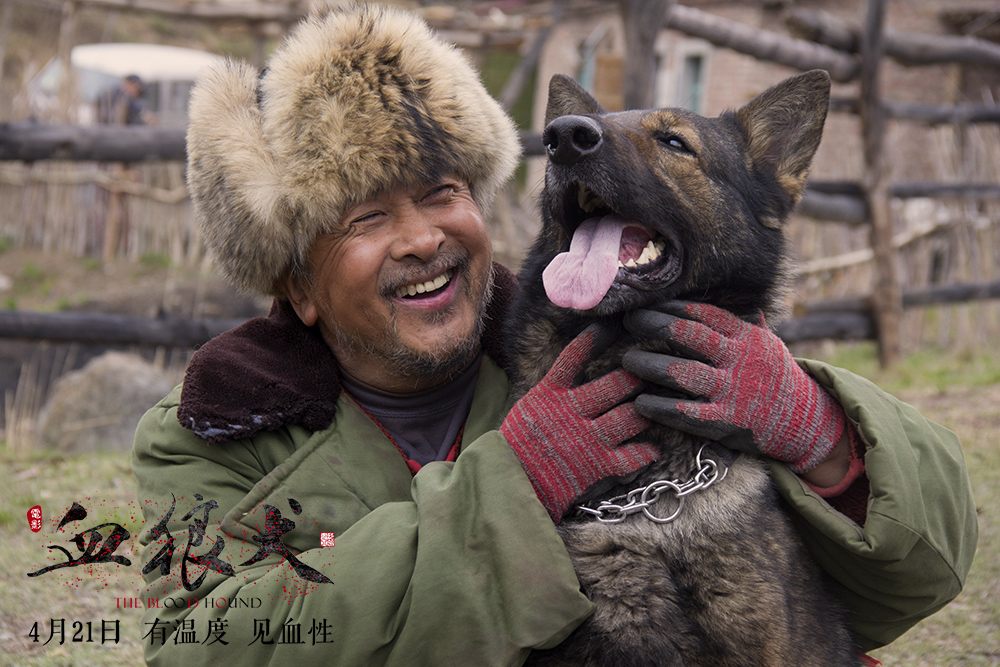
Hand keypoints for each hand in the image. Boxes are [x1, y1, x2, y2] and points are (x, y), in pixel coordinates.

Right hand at [501, 324, 658, 521]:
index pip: (575, 356)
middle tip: (648, 371)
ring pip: (628, 417)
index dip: (596, 338)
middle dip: (635, 377)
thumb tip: (574, 367)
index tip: (615, 325)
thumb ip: (552, 389)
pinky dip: (646, 452)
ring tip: (654, 404)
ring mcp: (585, 439)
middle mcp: (570, 412)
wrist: (509, 482)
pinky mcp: (596, 465)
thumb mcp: (528, 406)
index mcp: (549, 394)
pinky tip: (653, 448)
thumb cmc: (517, 444)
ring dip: (644, 411)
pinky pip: (631, 456)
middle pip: (614, 386)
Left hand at [621, 302, 845, 472]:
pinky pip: (687, 414)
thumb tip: (743, 300)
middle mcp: (739, 360)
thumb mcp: (769, 344)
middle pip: (690, 336)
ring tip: (626, 361)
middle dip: (655, 324)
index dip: (672, 306)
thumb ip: (750, 323)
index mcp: (746, 337)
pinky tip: (640, 403)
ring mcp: (733, 391)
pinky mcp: (727, 423)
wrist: (805, 422)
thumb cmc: (777, 378)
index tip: (646, 302)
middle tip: (628, 319)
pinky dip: (661, 408)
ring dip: (650, 365)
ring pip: (683, 373)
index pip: (704, 314)